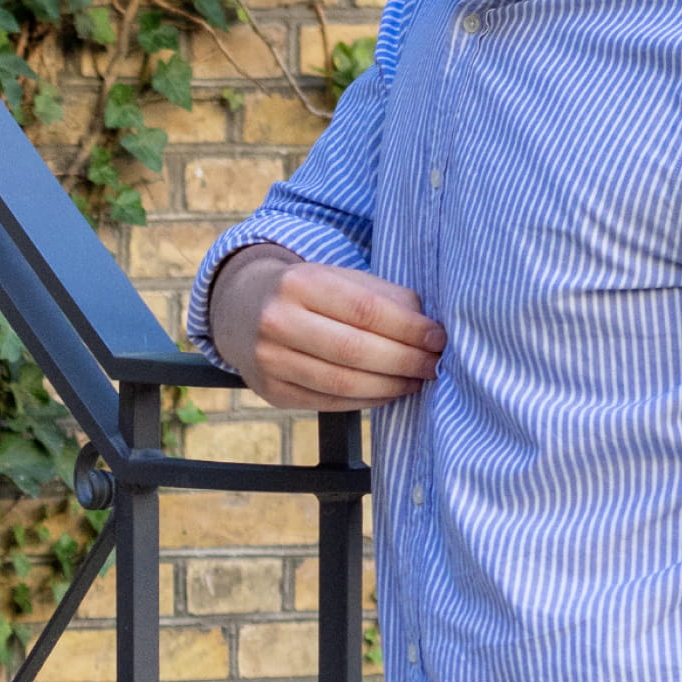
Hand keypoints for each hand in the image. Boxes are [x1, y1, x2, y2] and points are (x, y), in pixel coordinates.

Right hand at [206, 247, 442, 409]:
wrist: (243, 308)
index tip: (438, 338)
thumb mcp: (341, 278)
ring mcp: (269, 360)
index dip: (408, 328)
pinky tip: (387, 391)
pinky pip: (328, 403)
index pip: (365, 310)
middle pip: (354, 350)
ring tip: (416, 380)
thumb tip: (431, 333)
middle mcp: (276, 321)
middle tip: (434, 365)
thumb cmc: (310, 293)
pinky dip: (366, 401)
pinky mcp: (271, 391)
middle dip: (405, 361)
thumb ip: (385, 299)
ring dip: (389, 385)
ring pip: (342, 383)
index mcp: (298, 282)